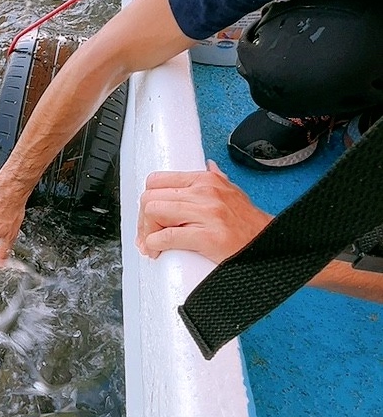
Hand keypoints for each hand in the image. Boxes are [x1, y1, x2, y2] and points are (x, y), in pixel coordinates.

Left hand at [136, 161, 272, 263]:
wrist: (273, 246)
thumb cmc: (250, 225)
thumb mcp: (233, 192)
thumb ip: (217, 179)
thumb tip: (207, 165)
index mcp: (205, 180)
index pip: (157, 180)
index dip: (147, 200)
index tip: (148, 216)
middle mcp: (205, 192)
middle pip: (151, 197)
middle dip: (143, 219)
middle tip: (146, 234)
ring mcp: (206, 213)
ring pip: (154, 212)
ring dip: (146, 232)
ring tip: (152, 245)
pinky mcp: (208, 237)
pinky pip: (166, 236)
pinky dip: (155, 245)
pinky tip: (159, 250)